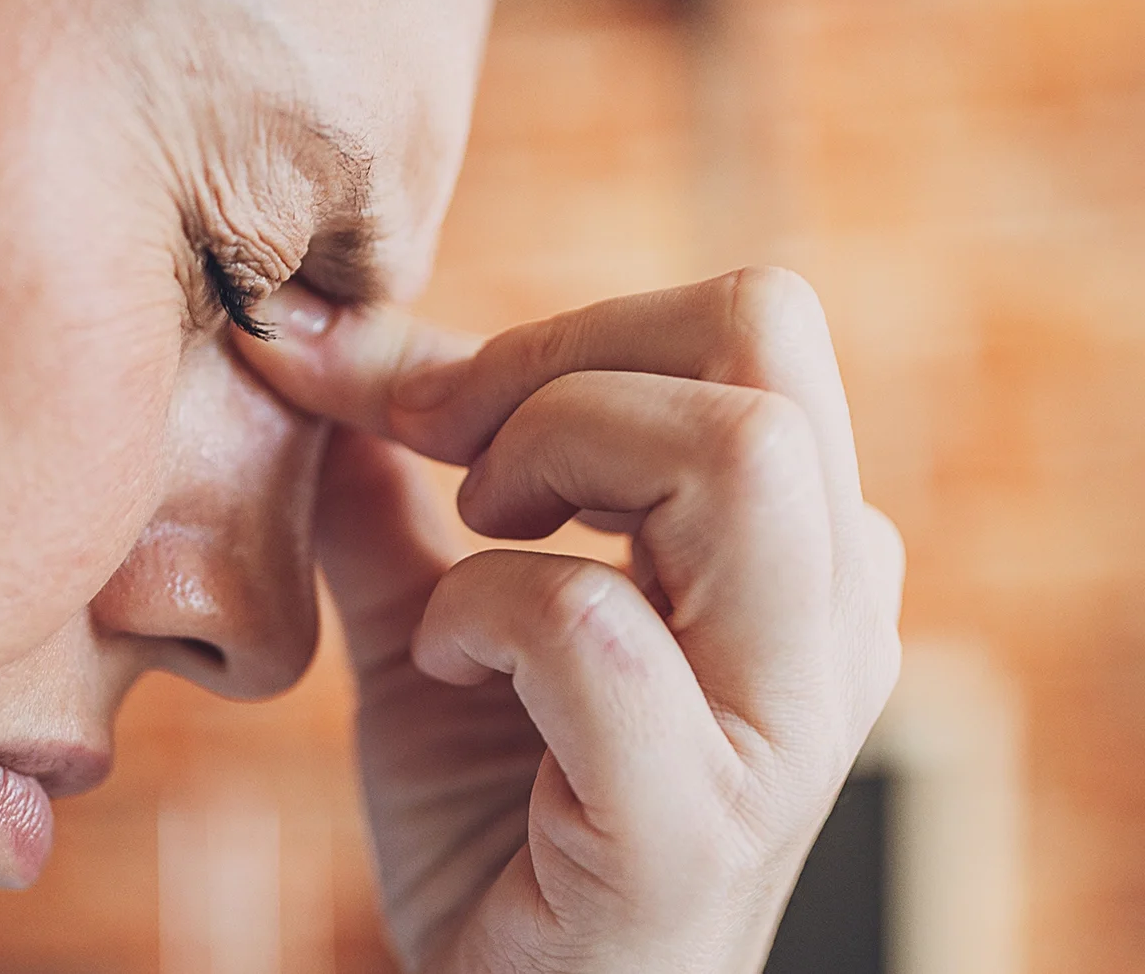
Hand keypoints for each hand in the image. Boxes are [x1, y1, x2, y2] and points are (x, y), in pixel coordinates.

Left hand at [237, 268, 904, 973]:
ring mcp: (784, 724)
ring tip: (474, 535)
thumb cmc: (494, 825)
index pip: (744, 327)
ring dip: (551, 451)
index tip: (408, 392)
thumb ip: (392, 491)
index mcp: (795, 552)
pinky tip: (442, 660)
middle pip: (765, 341)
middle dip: (560, 357)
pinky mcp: (696, 825)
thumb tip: (319, 347)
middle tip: (448, 448)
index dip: (555, 328)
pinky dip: (481, 610)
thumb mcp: (437, 620)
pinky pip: (594, 628)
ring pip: (739, 454)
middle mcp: (831, 619)